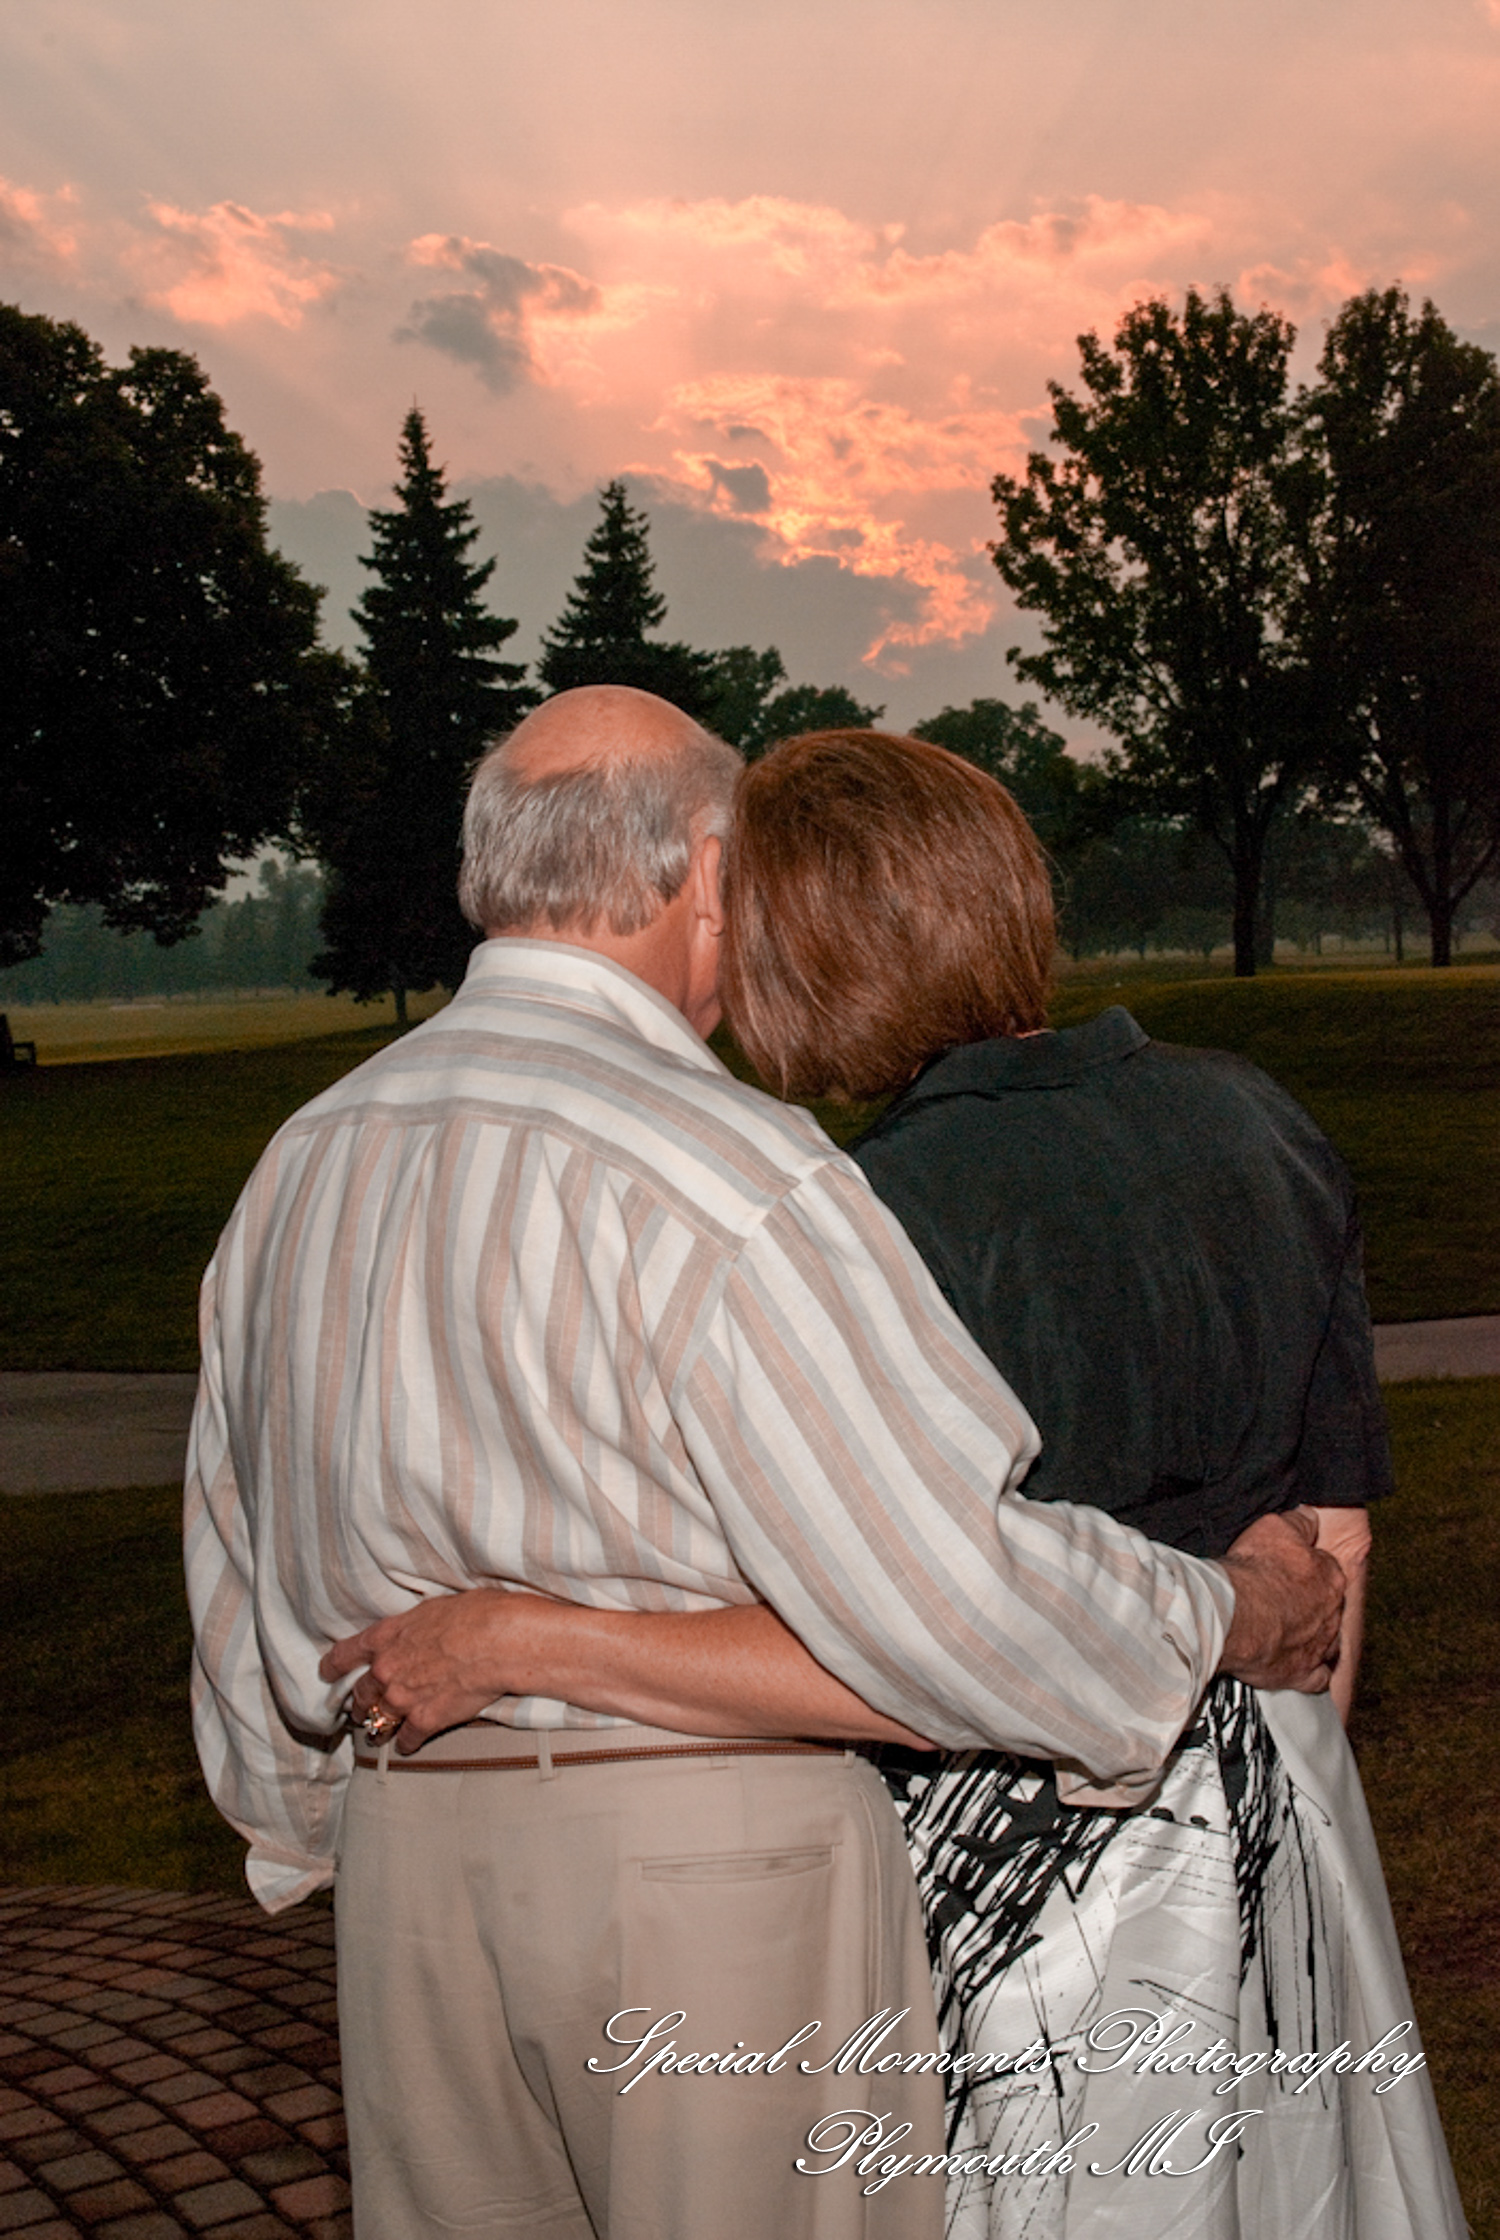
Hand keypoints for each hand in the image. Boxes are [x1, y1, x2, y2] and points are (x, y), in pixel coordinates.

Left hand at [320, 1588, 533, 1752]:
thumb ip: (414, 1627)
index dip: (333, 1666)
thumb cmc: (474, 1614)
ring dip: (377, 1726)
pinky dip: (406, 1743)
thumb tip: (417, 1632)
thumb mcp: (433, 1609)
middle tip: (359, 1709)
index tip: (327, 1673)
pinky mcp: (425, 1721)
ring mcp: (402, 1699)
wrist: (496, 1640)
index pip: (346, 1654)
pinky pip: (406, 1739)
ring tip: (378, 1732)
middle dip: (358, 1702)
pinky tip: (407, 1745)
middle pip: (360, 1693)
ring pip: (377, 1720)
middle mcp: (386, 1670)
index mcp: (386, 1637)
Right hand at [1217, 1508, 1345, 1692]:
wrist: (1234, 1616)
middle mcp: (1332, 1613)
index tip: (1289, 1569)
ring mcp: (1319, 1646)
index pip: (1327, 1568)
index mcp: (1330, 1576)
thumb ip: (1299, 1522)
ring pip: (1328, 1642)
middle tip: (1284, 1599)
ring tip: (1291, 1632)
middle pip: (1328, 1606)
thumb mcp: (1275, 1527)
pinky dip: (1311, 1672)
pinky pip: (1318, 1677)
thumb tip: (1310, 1516)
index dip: (1307, 1567)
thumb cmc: (1254, 1572)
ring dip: (1314, 1637)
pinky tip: (1298, 1665)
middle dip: (1312, 1603)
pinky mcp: (1303, 1674)